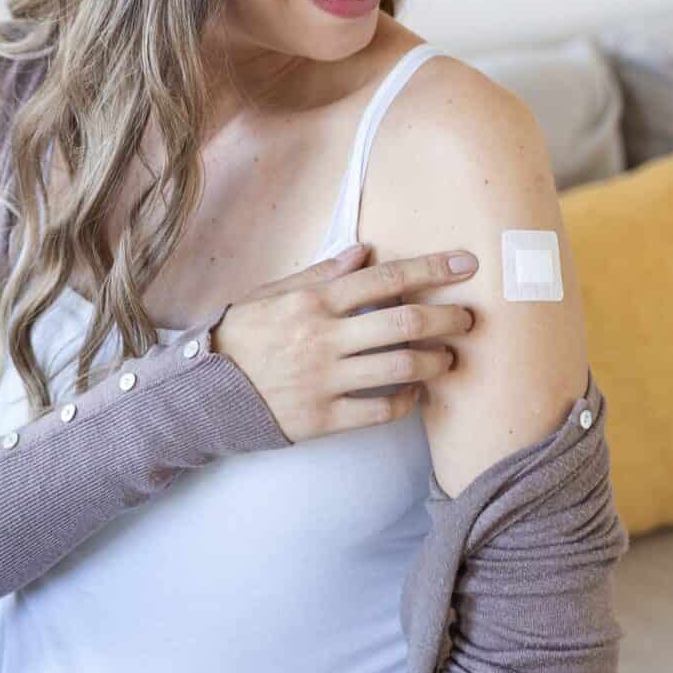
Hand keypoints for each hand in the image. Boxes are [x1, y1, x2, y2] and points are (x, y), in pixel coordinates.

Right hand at [214, 242, 479, 443]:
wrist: (202, 393)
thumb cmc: (240, 337)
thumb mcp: (271, 294)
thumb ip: (320, 274)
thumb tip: (364, 252)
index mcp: (312, 302)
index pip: (385, 278)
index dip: (432, 269)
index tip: (466, 265)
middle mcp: (322, 339)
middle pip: (404, 323)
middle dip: (447, 318)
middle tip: (469, 319)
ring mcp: (324, 381)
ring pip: (400, 368)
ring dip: (435, 361)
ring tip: (448, 358)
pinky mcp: (323, 419)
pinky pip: (379, 411)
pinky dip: (407, 401)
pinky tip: (416, 392)